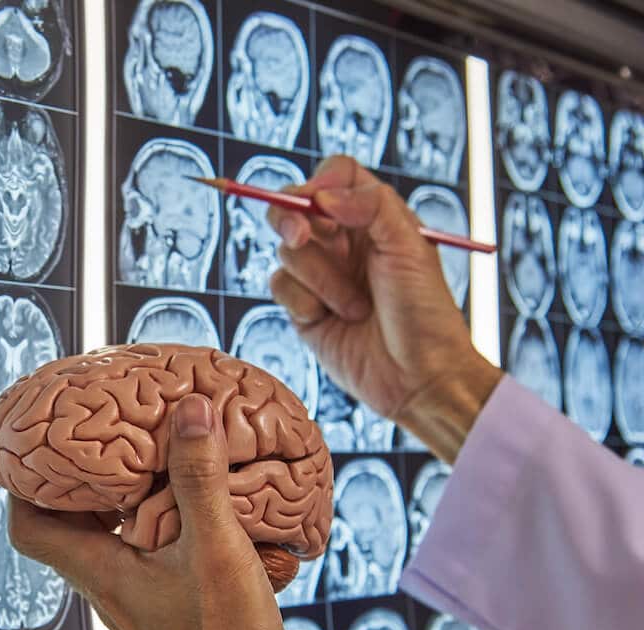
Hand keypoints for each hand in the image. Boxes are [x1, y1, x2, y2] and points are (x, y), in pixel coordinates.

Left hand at [9, 394, 320, 629]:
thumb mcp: (216, 552)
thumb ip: (200, 481)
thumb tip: (190, 410)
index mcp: (100, 572)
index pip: (28, 525)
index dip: (22, 482)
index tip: (39, 441)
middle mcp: (108, 585)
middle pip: (68, 524)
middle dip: (78, 477)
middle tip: (100, 433)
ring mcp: (136, 598)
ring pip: (109, 536)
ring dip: (122, 496)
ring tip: (150, 454)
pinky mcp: (166, 607)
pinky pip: (145, 551)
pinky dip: (158, 520)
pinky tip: (197, 503)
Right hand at [266, 155, 501, 461]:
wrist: (418, 378)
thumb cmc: (425, 314)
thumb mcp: (411, 248)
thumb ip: (371, 206)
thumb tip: (324, 194)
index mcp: (375, 219)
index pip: (336, 176)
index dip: (321, 181)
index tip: (320, 200)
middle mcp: (345, 242)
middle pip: (295, 207)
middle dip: (291, 219)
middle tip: (301, 236)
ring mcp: (321, 274)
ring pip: (287, 251)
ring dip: (319, 279)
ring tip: (354, 306)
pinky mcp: (303, 308)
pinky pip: (279, 286)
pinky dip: (303, 302)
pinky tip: (331, 320)